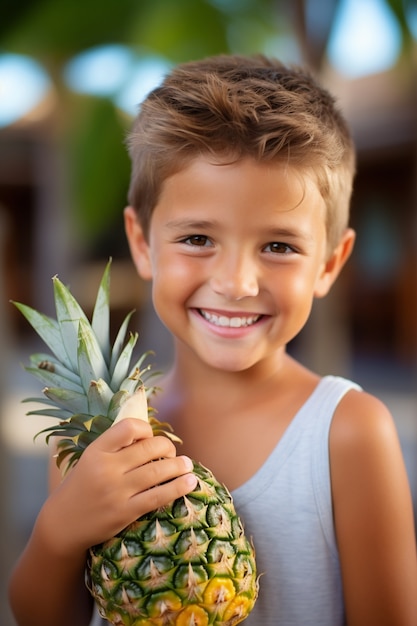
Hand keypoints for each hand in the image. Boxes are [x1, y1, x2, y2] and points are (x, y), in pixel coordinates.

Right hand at [41, 418, 196, 554]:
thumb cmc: (81, 488)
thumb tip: (151, 436)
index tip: (151, 437)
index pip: (129, 427)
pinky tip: (190, 482)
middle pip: (149, 448)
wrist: (61, 525)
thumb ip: (114, 448)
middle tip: (173, 454)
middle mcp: (106, 468)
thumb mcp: (90, 460)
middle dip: (168, 448)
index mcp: (96, 451)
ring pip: (158, 471)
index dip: (146, 429)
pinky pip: (158, 496)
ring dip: (179, 466)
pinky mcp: (125, 512)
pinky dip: (178, 487)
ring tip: (188, 465)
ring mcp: (116, 491)